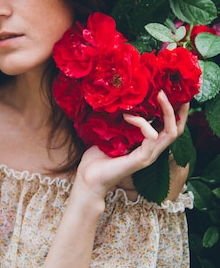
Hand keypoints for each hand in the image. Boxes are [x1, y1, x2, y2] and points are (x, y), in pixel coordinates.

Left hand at [74, 91, 188, 201]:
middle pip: (177, 129)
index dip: (174, 110)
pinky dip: (142, 123)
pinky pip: (151, 136)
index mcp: (148, 144)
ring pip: (171, 132)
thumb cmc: (98, 157)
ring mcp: (149, 155)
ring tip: (159, 95)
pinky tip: (127, 116)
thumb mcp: (112, 133)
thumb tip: (123, 101)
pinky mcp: (142, 159)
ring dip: (167, 111)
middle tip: (168, 90)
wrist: (89, 178)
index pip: (170, 127)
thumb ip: (122, 121)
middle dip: (178, 109)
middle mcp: (152, 150)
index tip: (169, 92)